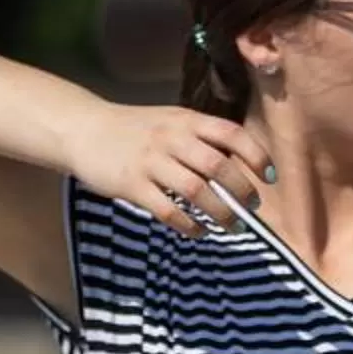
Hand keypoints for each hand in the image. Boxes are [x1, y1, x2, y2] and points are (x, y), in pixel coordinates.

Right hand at [70, 104, 273, 237]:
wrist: (83, 130)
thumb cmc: (135, 129)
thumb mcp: (171, 121)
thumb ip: (201, 138)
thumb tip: (240, 165)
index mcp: (186, 120)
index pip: (231, 134)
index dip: (256, 156)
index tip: (269, 177)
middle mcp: (171, 138)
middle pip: (217, 166)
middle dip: (242, 191)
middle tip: (252, 207)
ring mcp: (151, 161)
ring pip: (197, 191)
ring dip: (221, 213)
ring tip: (233, 226)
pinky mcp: (132, 185)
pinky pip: (168, 210)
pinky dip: (189, 225)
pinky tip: (199, 232)